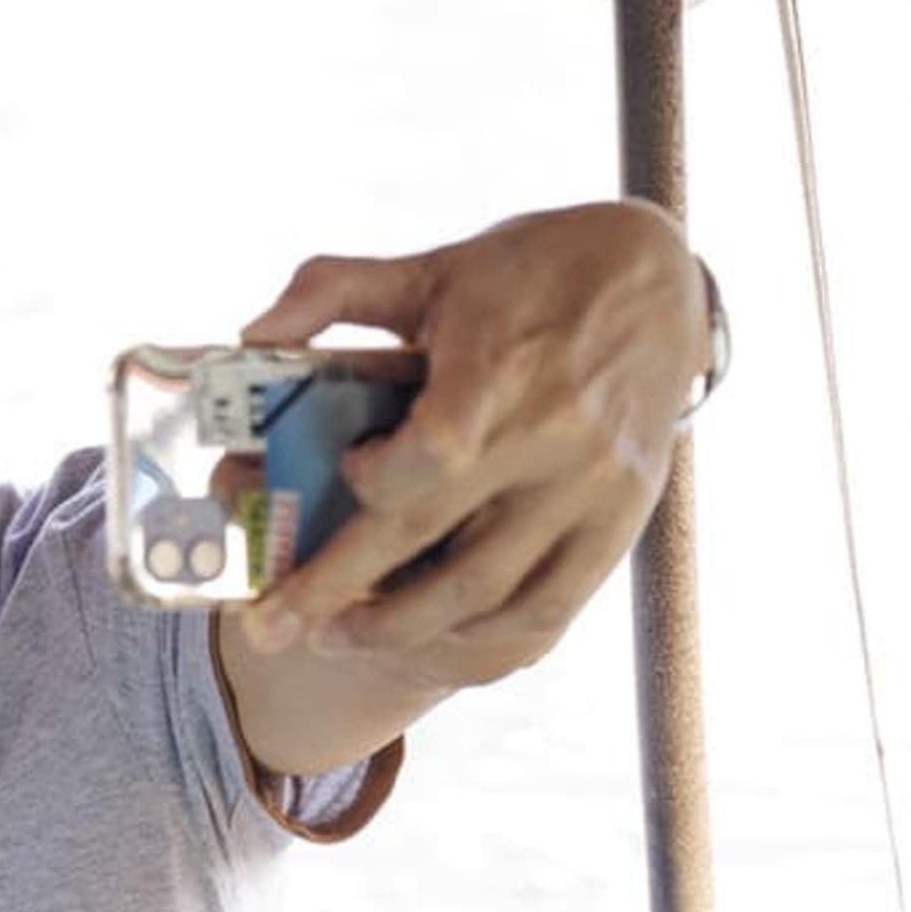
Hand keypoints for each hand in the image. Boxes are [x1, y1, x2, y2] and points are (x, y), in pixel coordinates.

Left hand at [233, 200, 708, 686]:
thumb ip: (334, 290)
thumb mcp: (433, 265)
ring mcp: (591, 495)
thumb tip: (251, 333)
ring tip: (332, 639)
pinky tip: (428, 645)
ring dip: (402, 632)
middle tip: (266, 630)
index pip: (431, 458)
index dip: (374, 481)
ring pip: (490, 596)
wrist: (659, 282)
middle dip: (339, 595)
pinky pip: (550, 610)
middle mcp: (554, 447)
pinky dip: (484, 641)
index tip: (344, 472)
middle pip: (436, 545)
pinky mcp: (619, 525)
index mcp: (503, 375)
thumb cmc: (531, 272)